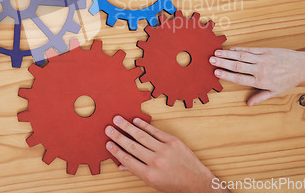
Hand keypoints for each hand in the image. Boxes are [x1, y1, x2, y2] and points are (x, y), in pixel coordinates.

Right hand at [105, 116, 221, 192]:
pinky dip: (145, 125)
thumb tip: (121, 164)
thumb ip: (137, 171)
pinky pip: (156, 132)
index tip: (108, 143)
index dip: (116, 150)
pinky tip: (136, 121)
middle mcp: (156, 162)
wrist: (196, 182)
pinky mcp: (173, 142)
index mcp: (149, 174)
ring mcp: (165, 150)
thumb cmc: (174, 185)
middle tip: (108, 128)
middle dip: (118, 136)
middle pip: (132, 146)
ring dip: (128, 127)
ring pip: (142, 136)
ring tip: (118, 120)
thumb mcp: (153, 183)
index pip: (127, 159)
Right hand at [210, 48, 304, 105]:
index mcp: (261, 81)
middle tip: (211, 60)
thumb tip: (248, 104)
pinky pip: (250, 50)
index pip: (240, 78)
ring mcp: (263, 59)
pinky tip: (230, 49)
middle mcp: (260, 69)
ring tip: (216, 52)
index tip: (216, 72)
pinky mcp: (266, 51)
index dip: (227, 75)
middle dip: (223, 62)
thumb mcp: (275, 92)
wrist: (302, 66)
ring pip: (242, 56)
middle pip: (237, 66)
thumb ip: (260, 97)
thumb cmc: (288, 80)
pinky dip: (239, 49)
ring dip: (228, 54)